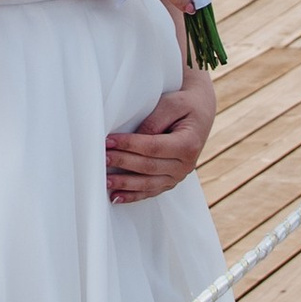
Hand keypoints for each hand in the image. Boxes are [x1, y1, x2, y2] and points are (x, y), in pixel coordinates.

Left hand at [107, 64, 214, 203]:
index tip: (108, 141)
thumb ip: (154, 121)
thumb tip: (134, 138)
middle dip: (122, 162)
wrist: (199, 112)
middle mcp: (186, 165)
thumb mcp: (172, 104)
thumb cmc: (184, 105)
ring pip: (148, 183)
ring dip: (125, 184)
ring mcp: (179, 176)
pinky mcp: (170, 181)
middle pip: (148, 166)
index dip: (129, 145)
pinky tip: (116, 198)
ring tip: (104, 181)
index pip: (153, 147)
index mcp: (188, 144)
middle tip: (101, 158)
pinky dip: (133, 196)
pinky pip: (151, 191)